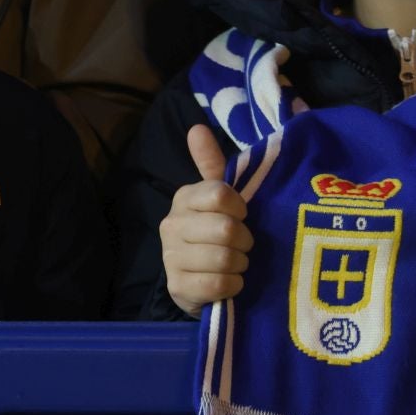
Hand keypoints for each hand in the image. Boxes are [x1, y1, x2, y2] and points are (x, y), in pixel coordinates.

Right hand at [160, 123, 250, 315]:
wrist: (200, 283)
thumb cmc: (217, 234)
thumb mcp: (219, 199)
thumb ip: (212, 164)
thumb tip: (197, 127)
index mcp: (184, 198)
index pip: (220, 194)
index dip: (241, 208)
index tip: (242, 216)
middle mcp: (171, 224)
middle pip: (226, 229)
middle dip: (245, 241)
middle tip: (242, 245)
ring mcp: (170, 257)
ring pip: (224, 259)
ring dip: (240, 265)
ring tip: (236, 264)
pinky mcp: (177, 287)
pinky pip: (218, 284)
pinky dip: (233, 285)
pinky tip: (229, 282)